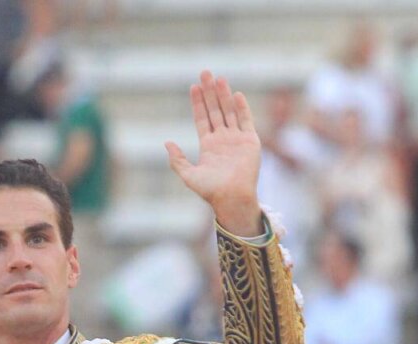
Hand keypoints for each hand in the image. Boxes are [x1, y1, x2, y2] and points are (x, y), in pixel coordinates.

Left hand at [166, 71, 262, 236]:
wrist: (232, 198)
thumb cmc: (210, 190)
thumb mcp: (188, 175)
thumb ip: (177, 159)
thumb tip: (166, 142)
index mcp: (208, 146)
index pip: (202, 119)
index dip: (198, 103)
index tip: (193, 87)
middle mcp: (222, 140)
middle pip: (215, 110)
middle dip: (210, 92)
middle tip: (205, 72)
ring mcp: (237, 139)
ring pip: (229, 111)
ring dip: (223, 95)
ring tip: (218, 78)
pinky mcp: (250, 141)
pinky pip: (246, 120)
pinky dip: (241, 107)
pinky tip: (236, 94)